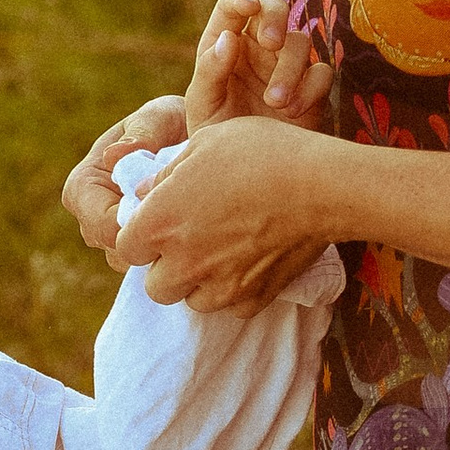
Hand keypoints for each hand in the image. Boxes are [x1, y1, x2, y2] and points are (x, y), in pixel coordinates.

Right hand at [63, 94, 188, 271]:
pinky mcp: (134, 248)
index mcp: (84, 185)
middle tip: (189, 223)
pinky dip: (170, 252)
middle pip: (114, 249)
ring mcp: (111, 235)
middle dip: (150, 241)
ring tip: (193, 223)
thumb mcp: (161, 117)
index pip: (99, 223)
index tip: (171, 215)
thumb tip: (114, 157)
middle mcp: (91, 215)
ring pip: (132, 262)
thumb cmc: (173, 123)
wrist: (197, 140)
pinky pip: (148, 265)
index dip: (134, 227)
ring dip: (162, 247)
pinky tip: (194, 233)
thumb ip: (143, 133)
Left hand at [122, 119, 339, 311]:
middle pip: (156, 286)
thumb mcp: (206, 142)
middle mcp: (184, 263)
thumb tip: (144, 192)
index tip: (160, 223)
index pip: (127, 248)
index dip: (142, 236)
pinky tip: (250, 261)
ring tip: (222, 252)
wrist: (323, 185)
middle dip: (167, 268)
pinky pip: (231, 307)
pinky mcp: (254, 299)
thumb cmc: (263, 152)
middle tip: (191, 242)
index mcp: (161, 222)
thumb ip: (166, 173)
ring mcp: (220, 287)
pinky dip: (236, 291)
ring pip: (192, 301)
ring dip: (199, 283)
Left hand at [185, 0, 328, 134]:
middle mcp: (258, 48)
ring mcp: (287, 66)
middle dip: (276, 18)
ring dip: (289, 68)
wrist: (242, 177)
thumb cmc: (216, 135)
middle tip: (271, 42)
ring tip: (274, 102)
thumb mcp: (203, 105)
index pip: (233, 5)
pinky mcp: (311, 88)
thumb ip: (210, 71)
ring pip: (300, 42)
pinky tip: (290, 113)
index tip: (247, 7)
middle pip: (275, 7)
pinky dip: (309, 89)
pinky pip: (320, 73)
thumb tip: (230, 38)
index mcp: (226, 44)